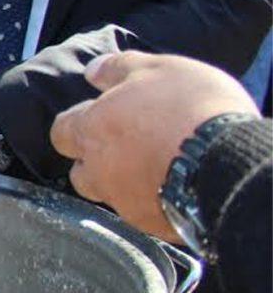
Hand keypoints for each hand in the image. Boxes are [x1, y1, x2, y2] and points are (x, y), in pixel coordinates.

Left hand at [51, 52, 258, 239]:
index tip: (99, 118)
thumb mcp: (157, 69)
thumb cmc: (191, 109)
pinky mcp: (152, 224)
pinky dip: (154, 202)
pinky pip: (145, 213)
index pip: (62, 131)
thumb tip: (92, 72)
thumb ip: (118, 69)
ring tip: (153, 169)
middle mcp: (98, 170)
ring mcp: (124, 201)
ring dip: (123, 184)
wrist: (229, 162)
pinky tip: (175, 188)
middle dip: (95, 162)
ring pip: (111, 195)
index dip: (78, 124)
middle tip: (128, 147)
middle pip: (81, 171)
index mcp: (91, 130)